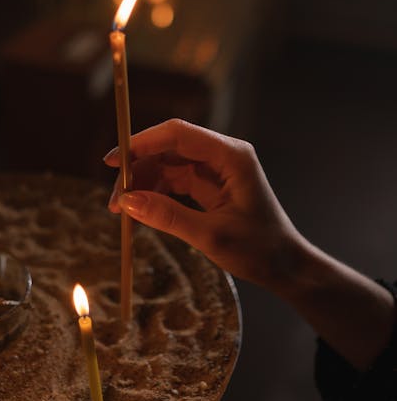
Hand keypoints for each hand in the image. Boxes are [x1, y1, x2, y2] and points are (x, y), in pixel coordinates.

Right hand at [104, 118, 300, 287]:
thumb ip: (168, 216)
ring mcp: (216, 169)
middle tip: (114, 200)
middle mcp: (222, 155)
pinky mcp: (210, 185)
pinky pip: (174, 180)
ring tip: (121, 211)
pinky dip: (155, 193)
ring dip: (143, 184)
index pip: (177, 134)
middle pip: (168, 148)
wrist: (286, 266)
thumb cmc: (260, 250)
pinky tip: (141, 211)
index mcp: (231, 156)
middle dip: (137, 170)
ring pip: (167, 164)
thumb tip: (127, 201)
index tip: (113, 162)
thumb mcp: (210, 236)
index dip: (141, 143)